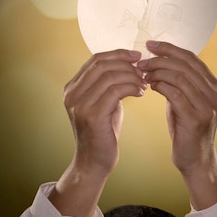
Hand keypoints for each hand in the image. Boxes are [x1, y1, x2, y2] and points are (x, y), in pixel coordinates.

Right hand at [50, 49, 145, 216]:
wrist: (94, 162)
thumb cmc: (102, 132)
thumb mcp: (102, 103)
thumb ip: (107, 85)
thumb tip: (127, 64)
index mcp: (72, 88)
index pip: (95, 59)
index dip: (118, 54)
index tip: (137, 56)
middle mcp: (72, 94)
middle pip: (101, 64)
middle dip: (126, 63)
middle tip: (143, 69)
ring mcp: (79, 104)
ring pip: (110, 76)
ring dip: (132, 76)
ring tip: (144, 83)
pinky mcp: (92, 115)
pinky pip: (116, 91)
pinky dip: (131, 87)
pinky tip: (141, 92)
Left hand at [137, 40, 216, 208]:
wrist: (195, 160)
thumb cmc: (186, 129)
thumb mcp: (185, 101)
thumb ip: (179, 82)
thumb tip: (159, 61)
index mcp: (214, 86)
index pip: (191, 58)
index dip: (170, 49)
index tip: (150, 44)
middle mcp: (215, 93)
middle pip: (186, 65)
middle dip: (161, 59)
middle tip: (142, 60)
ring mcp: (208, 106)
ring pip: (180, 77)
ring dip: (158, 72)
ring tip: (143, 73)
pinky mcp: (196, 118)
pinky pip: (176, 94)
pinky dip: (161, 86)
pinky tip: (150, 86)